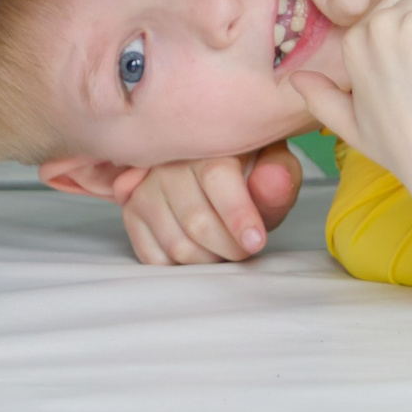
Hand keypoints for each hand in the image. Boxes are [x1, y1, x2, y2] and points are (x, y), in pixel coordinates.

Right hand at [114, 140, 303, 263]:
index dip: (238, 216)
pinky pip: (154, 257)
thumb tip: (275, 180)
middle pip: (197, 222)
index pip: (217, 178)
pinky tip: (197, 249)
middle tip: (245, 248)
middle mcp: (168, 164)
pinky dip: (181, 265)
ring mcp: (145, 190)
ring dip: (208, 259)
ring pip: (177, 245)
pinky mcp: (132, 215)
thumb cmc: (247, 170)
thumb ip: (279, 177)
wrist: (211, 167)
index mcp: (206, 145)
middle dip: (230, 247)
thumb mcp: (273, 167)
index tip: (255, 242)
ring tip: (222, 247)